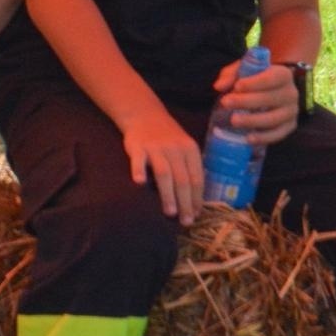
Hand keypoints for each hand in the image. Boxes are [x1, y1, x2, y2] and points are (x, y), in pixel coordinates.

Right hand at [121, 105, 203, 225]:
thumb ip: (190, 168)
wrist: (145, 114)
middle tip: (186, 221)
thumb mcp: (185, 147)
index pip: (197, 178)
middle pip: (183, 179)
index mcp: (190, 150)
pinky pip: (139, 160)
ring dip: (168, 194)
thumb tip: (195, 200)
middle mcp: (175, 149)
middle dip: (185, 203)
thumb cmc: (168, 137)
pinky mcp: (138, 146)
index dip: (197, 198)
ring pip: (165, 173)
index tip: (196, 215)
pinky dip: (139, 170)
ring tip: (170, 212)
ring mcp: (156, 147)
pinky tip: (139, 183)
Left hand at [212, 60, 299, 145]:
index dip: (255, 82)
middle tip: (225, 103)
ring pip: (274, 118)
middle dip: (247, 101)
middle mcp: (291, 93)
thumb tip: (219, 86)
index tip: (237, 86)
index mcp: (283, 74)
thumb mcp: (242, 71)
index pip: (273, 78)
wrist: (271, 91)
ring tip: (234, 121)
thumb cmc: (254, 79)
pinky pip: (278, 134)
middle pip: (271, 98)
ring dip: (253, 120)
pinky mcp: (289, 126)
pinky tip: (248, 138)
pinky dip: (264, 137)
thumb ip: (230, 75)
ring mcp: (291, 112)